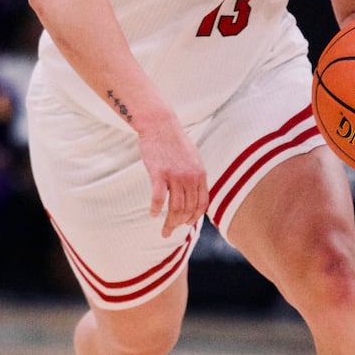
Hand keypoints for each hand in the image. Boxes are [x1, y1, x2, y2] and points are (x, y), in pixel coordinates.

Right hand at [136, 113, 207, 238]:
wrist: (160, 124)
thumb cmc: (174, 140)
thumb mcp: (193, 157)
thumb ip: (195, 174)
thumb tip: (193, 191)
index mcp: (200, 174)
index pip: (202, 203)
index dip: (195, 217)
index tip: (187, 223)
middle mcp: (190, 177)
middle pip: (188, 209)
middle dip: (180, 224)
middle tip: (170, 230)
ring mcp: (175, 176)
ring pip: (175, 207)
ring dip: (170, 222)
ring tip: (164, 230)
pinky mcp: (159, 173)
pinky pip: (159, 198)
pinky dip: (155, 209)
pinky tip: (152, 214)